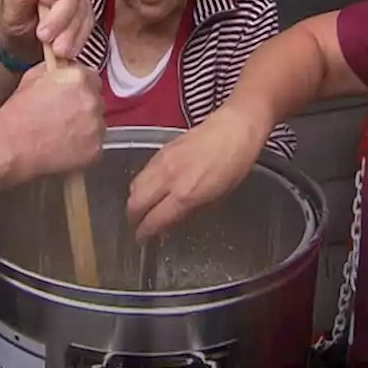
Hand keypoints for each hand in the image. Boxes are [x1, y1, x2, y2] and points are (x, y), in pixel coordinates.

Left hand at [0, 0, 92, 62]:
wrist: (22, 49)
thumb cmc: (16, 24)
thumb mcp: (12, 11)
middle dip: (59, 17)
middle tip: (43, 35)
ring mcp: (79, 3)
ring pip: (82, 13)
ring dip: (68, 33)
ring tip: (54, 49)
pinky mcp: (86, 21)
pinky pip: (87, 30)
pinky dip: (75, 42)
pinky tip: (64, 51)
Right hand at [0, 63, 103, 182]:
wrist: (10, 144)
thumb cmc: (17, 114)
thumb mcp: (33, 77)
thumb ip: (56, 68)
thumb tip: (64, 68)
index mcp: (79, 78)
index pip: (92, 78)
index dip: (79, 88)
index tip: (71, 96)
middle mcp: (92, 100)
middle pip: (96, 101)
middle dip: (83, 107)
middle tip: (63, 116)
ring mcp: (96, 127)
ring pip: (97, 124)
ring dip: (85, 127)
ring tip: (61, 134)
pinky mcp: (95, 150)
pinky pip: (94, 146)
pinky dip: (83, 148)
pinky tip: (64, 148)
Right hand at [126, 106, 267, 241]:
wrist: (234, 129)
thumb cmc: (234, 165)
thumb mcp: (218, 197)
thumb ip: (190, 211)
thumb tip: (171, 222)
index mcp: (185, 194)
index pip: (154, 219)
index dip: (145, 232)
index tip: (143, 239)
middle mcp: (169, 179)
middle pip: (135, 202)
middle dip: (133, 217)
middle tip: (139, 225)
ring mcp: (162, 162)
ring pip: (134, 186)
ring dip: (135, 200)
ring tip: (142, 207)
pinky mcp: (161, 150)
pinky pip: (143, 172)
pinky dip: (141, 184)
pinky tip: (151, 188)